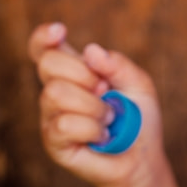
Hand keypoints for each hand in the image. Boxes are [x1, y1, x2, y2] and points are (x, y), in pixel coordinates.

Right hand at [28, 23, 163, 186]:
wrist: (142, 155)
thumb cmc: (138, 117)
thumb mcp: (138, 84)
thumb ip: (118, 64)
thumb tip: (91, 51)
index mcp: (76, 71)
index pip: (45, 50)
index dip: (43, 37)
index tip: (59, 31)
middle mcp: (57, 90)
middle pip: (48, 63)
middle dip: (83, 73)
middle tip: (104, 90)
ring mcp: (51, 115)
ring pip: (56, 93)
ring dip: (93, 106)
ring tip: (109, 117)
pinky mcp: (53, 141)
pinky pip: (64, 124)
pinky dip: (92, 128)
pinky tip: (102, 135)